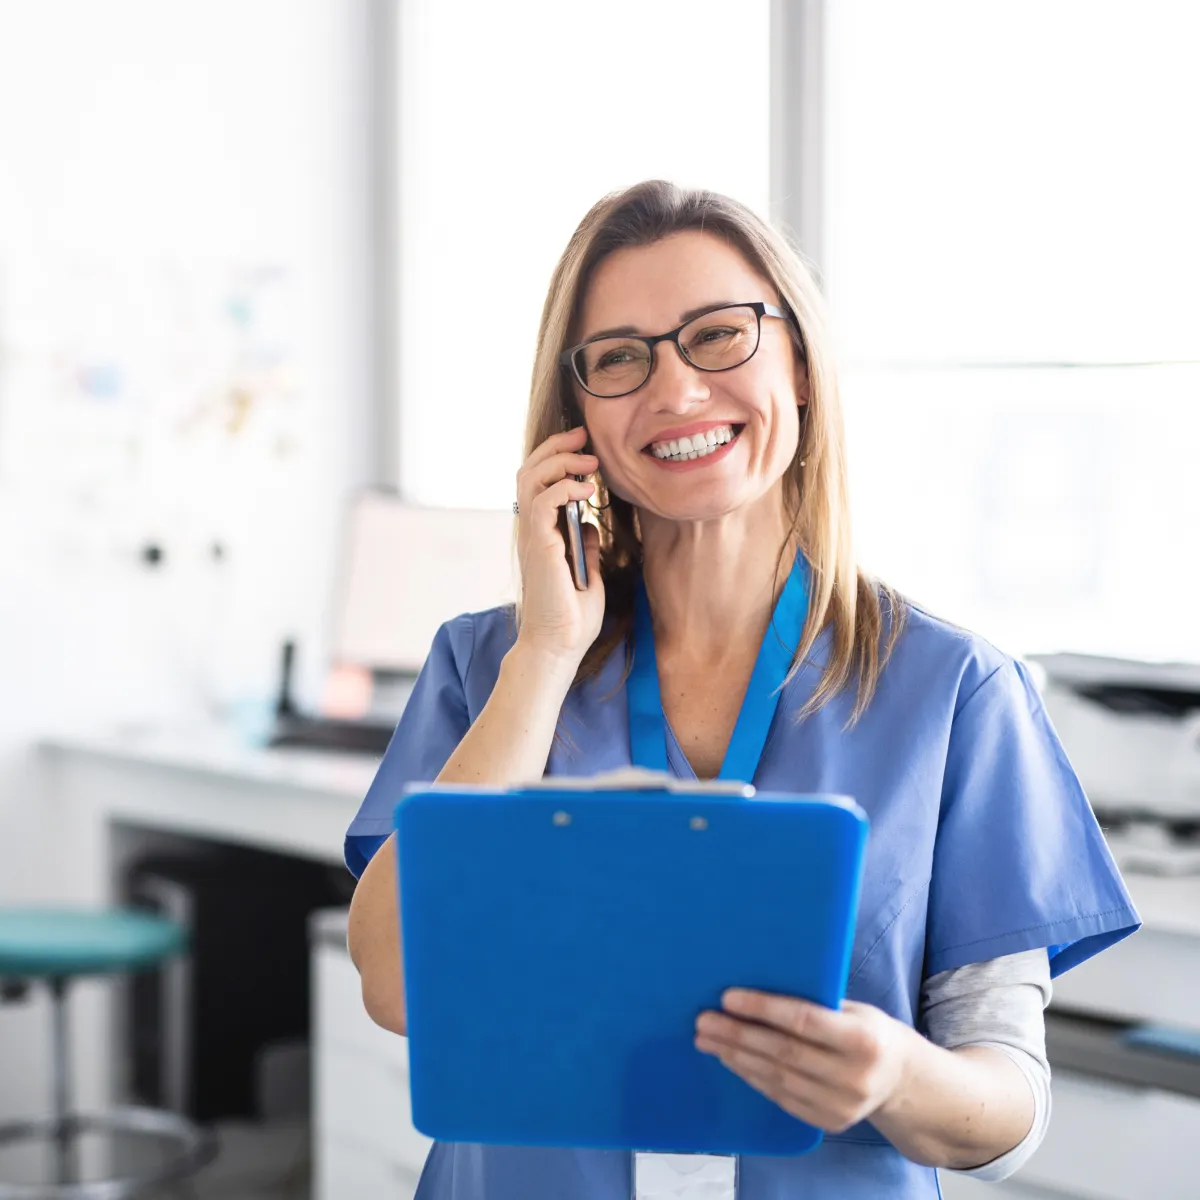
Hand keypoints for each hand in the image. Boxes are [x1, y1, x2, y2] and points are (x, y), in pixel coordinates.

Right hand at [513, 425, 604, 668]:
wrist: (559, 645)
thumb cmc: (571, 618)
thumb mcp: (587, 573)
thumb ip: (585, 546)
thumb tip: (590, 524)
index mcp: (540, 535)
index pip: (537, 482)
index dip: (556, 457)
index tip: (584, 447)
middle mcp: (531, 531)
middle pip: (529, 471)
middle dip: (556, 447)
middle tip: (584, 437)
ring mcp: (532, 537)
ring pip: (531, 478)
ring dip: (561, 461)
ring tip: (589, 461)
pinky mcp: (539, 545)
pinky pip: (543, 501)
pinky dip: (564, 487)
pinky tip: (587, 490)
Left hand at [695, 990, 909, 1134]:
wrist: (902, 1081)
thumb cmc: (871, 1032)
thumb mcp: (856, 1010)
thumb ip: (817, 1002)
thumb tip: (762, 981)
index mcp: (863, 1040)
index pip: (803, 1021)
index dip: (763, 1009)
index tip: (727, 997)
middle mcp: (853, 1076)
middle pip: (782, 1052)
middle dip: (737, 1034)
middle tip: (704, 1020)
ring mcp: (841, 1105)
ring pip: (776, 1078)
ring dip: (736, 1057)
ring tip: (708, 1039)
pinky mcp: (829, 1123)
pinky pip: (781, 1098)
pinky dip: (751, 1077)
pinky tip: (731, 1060)